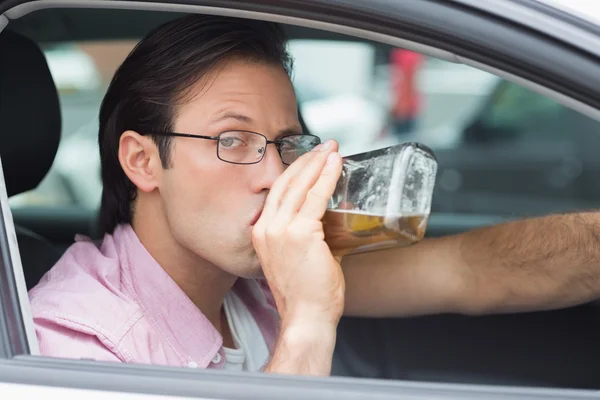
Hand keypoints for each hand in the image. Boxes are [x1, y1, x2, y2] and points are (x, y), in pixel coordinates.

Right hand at [252, 139, 344, 327]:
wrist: (306, 318)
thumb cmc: (306, 294)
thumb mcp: (296, 258)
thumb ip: (306, 235)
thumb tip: (326, 220)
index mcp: (261, 233)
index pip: (276, 193)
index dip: (294, 172)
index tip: (310, 159)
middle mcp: (265, 228)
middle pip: (285, 183)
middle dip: (306, 160)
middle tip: (324, 146)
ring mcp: (280, 230)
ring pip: (299, 186)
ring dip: (317, 163)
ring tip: (332, 149)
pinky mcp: (300, 233)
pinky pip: (316, 197)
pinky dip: (327, 178)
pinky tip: (336, 165)